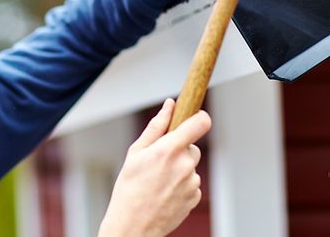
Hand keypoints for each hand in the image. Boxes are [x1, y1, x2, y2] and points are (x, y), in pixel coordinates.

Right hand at [98, 99, 211, 236]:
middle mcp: (185, 165)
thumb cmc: (129, 188)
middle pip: (193, 147)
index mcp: (169, 149)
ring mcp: (192, 183)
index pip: (201, 123)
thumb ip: (156, 126)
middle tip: (159, 161)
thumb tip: (170, 105)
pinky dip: (181, 185)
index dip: (200, 117)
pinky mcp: (195, 198)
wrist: (132, 225)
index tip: (194, 118)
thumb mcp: (135, 152)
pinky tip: (164, 192)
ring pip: (191, 166)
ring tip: (158, 182)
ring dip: (179, 169)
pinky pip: (192, 183)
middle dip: (179, 149)